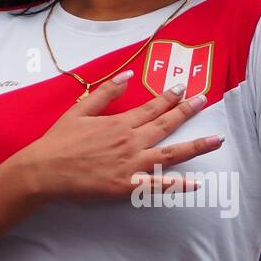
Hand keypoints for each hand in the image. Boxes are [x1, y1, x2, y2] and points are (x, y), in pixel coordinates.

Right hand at [25, 75, 223, 203]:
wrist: (44, 171)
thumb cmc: (58, 142)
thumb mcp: (79, 110)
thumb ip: (106, 93)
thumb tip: (127, 75)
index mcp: (119, 123)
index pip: (152, 107)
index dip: (170, 97)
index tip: (185, 88)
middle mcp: (130, 141)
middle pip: (166, 125)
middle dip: (189, 111)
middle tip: (206, 100)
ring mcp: (131, 165)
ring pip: (171, 154)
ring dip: (196, 146)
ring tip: (216, 139)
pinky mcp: (127, 186)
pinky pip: (158, 186)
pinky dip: (179, 185)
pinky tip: (197, 183)